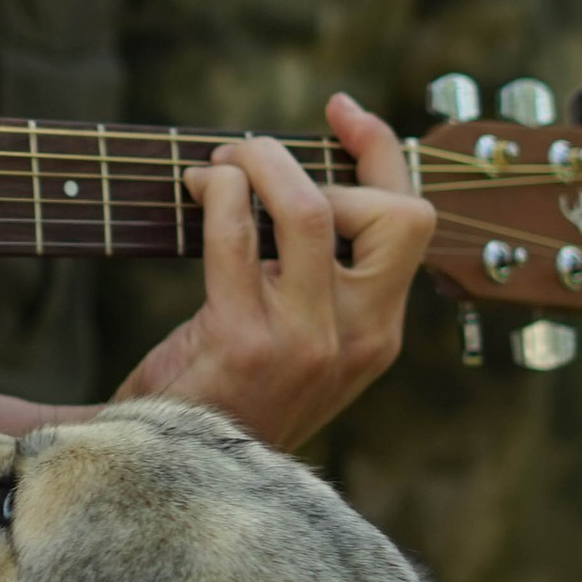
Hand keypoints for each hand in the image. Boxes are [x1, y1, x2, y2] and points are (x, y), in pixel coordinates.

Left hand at [112, 92, 432, 452]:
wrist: (167, 471)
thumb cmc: (221, 394)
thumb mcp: (293, 339)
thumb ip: (312, 276)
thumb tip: (290, 175)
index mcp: (377, 332)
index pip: (413, 221)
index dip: (383, 150)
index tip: (341, 110)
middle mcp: (360, 339)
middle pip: (396, 214)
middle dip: (323, 162)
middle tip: (256, 160)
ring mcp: (308, 343)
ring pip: (313, 209)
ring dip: (262, 163)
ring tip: (222, 166)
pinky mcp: (246, 342)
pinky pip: (240, 235)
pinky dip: (219, 192)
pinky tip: (197, 192)